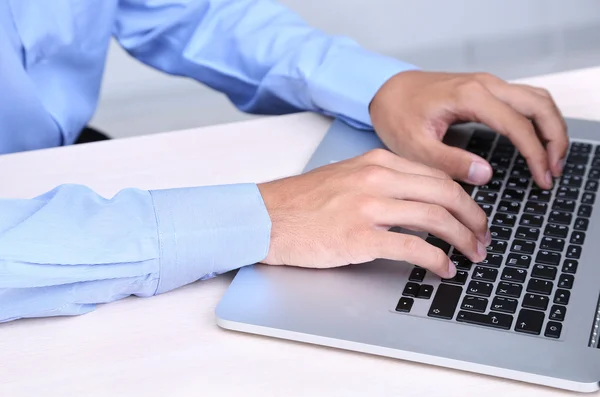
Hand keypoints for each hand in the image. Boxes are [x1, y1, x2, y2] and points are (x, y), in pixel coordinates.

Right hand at [257, 149, 489, 277]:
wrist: (266, 217)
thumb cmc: (301, 202)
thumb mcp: (346, 177)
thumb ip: (382, 182)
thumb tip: (417, 201)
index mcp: (376, 161)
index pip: (436, 176)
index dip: (463, 199)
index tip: (472, 215)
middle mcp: (377, 178)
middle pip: (445, 194)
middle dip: (473, 218)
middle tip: (483, 237)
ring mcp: (369, 206)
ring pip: (436, 218)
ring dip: (462, 240)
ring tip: (473, 255)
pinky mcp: (360, 237)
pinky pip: (413, 248)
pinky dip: (436, 260)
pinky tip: (444, 269)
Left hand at [369, 71, 567, 189]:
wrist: (383, 90)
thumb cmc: (396, 114)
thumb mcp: (416, 146)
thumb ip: (450, 162)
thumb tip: (486, 174)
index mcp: (469, 96)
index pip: (517, 124)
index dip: (535, 153)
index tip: (542, 178)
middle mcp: (483, 84)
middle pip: (539, 104)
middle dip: (554, 138)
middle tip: (554, 171)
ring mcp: (486, 84)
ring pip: (536, 98)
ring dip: (550, 126)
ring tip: (552, 159)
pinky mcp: (483, 90)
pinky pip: (523, 99)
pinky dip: (537, 119)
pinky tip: (536, 141)